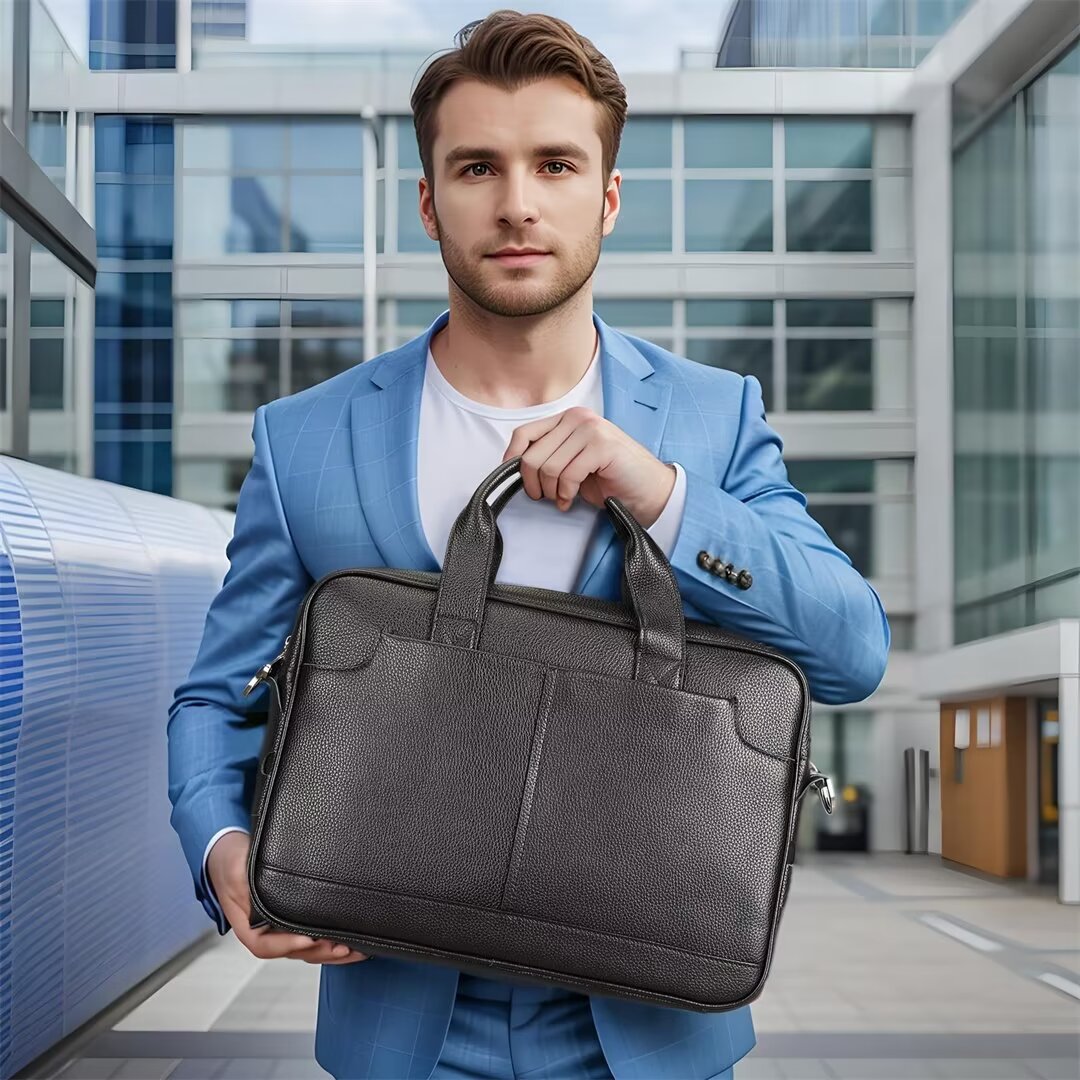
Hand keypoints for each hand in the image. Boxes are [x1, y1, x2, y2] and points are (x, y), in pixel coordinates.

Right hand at [207, 831, 369, 964]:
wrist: (228, 853)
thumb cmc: (230, 863)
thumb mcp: (236, 870)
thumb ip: (249, 884)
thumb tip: (264, 892)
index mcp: (248, 927)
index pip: (267, 945)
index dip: (288, 945)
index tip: (309, 940)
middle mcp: (265, 931)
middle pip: (294, 951)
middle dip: (321, 952)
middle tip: (344, 948)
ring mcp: (279, 927)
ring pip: (306, 948)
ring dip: (330, 950)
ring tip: (355, 949)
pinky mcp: (291, 919)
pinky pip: (310, 935)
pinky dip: (328, 939)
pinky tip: (347, 937)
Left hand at [501, 406, 675, 526]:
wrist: (650, 490)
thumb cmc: (611, 479)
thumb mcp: (572, 462)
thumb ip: (549, 456)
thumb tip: (515, 466)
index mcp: (568, 419)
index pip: (524, 433)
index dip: (512, 459)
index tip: (514, 479)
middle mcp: (578, 418)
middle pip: (532, 454)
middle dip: (534, 484)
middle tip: (546, 496)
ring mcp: (591, 429)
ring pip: (548, 467)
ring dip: (551, 492)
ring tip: (563, 498)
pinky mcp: (602, 446)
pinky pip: (567, 475)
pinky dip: (566, 493)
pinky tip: (572, 499)